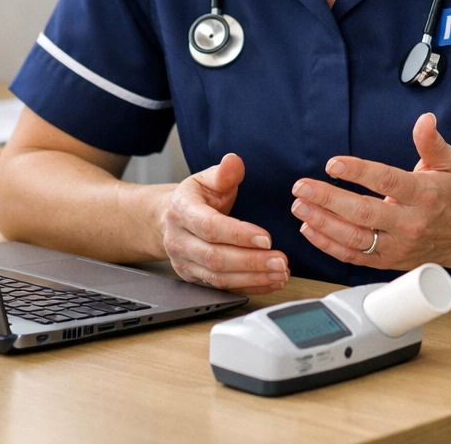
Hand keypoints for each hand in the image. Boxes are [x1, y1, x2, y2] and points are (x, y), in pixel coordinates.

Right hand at [158, 153, 288, 294]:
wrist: (168, 219)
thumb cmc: (195, 198)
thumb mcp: (206, 179)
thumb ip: (223, 173)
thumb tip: (233, 161)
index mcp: (183, 211)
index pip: (210, 226)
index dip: (239, 234)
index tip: (266, 238)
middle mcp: (180, 241)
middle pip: (216, 257)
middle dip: (251, 262)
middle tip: (281, 261)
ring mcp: (185, 263)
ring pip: (218, 277)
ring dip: (252, 278)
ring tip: (281, 274)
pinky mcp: (194, 279)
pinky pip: (222, 289)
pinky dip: (249, 287)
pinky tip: (270, 282)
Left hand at [291, 113, 450, 269]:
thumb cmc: (449, 197)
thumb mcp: (446, 164)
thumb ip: (431, 142)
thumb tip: (424, 120)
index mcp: (424, 195)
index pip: (387, 182)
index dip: (358, 172)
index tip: (333, 164)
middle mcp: (410, 223)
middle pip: (364, 213)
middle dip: (329, 199)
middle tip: (303, 187)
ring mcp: (397, 245)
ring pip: (355, 238)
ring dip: (323, 223)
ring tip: (300, 206)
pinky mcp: (387, 261)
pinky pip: (353, 256)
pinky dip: (328, 245)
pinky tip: (310, 228)